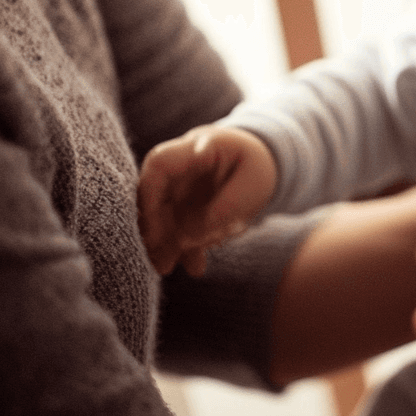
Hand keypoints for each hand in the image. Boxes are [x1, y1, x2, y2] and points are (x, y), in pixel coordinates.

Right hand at [137, 125, 276, 276]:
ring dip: (164, 243)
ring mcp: (182, 185)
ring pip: (161, 214)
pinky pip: (177, 226)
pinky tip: (194, 266)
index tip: (154, 228)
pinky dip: (183, 246)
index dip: (149, 195)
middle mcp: (182, 167)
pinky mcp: (186, 204)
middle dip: (154, 229)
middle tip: (161, 258)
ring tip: (168, 268)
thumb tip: (185, 239)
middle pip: (154, 194)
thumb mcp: (251, 187)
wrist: (265, 161)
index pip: (160, 163)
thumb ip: (221, 211)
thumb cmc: (258, 166)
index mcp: (199, 147)